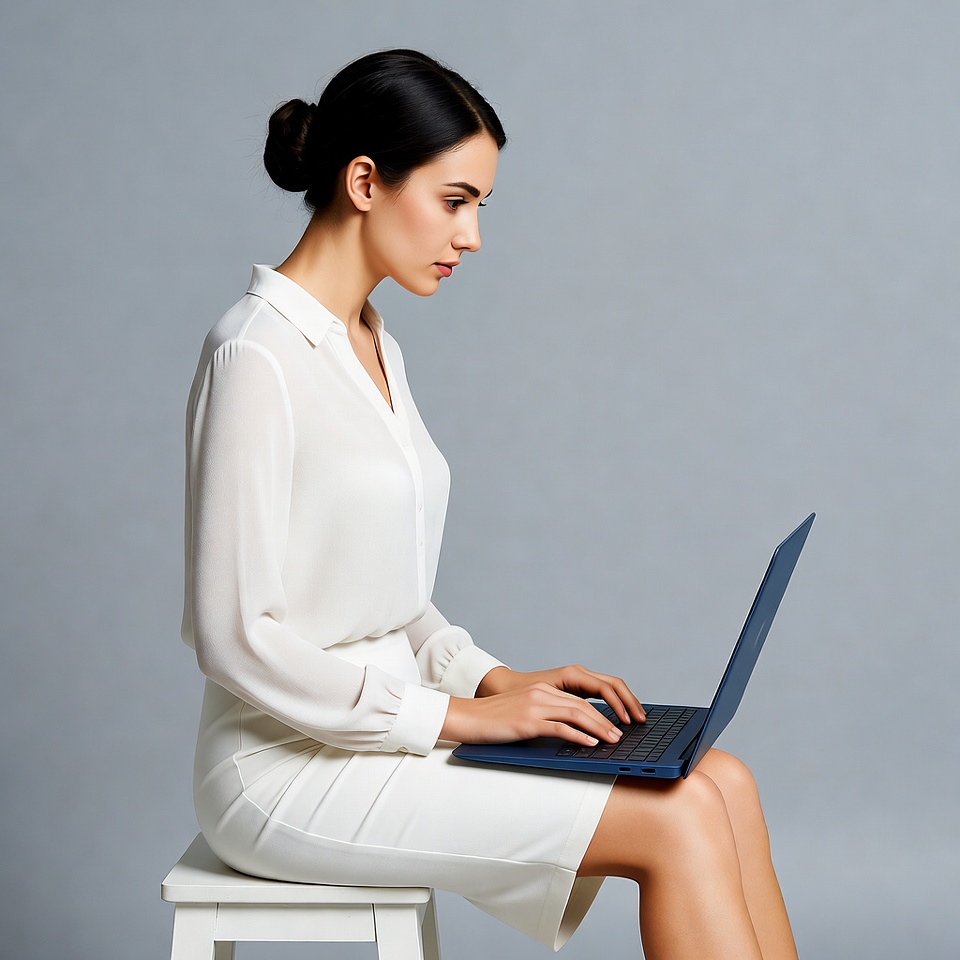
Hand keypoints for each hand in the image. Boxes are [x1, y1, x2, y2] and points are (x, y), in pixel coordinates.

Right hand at [476, 665, 645, 724]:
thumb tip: (567, 731)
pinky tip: (590, 744)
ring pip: (576, 714)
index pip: (578, 699)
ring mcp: (534, 706)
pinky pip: (560, 728)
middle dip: (606, 720)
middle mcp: (541, 694)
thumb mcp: (521, 712)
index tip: (614, 723)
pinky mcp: (528, 721)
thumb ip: (543, 716)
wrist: (466, 717)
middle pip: (582, 705)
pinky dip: (579, 736)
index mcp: (541, 690)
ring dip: (599, 729)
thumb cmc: (492, 720)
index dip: (600, 711)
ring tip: (613, 740)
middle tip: (620, 735)